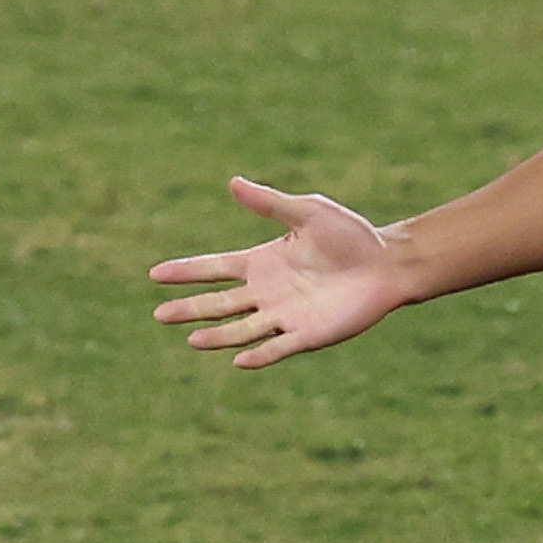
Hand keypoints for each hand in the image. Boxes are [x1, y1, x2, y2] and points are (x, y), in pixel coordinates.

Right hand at [147, 178, 414, 367]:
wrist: (388, 264)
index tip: (155, 274)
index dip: (187, 271)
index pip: (215, 268)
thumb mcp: (307, 212)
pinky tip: (239, 360)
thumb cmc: (350, 235)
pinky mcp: (309, 334)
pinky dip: (260, 354)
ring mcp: (286, 315)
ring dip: (217, 337)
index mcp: (262, 261)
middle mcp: (268, 292)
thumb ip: (270, 203)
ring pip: (242, 329)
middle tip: (159, 315)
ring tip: (191, 341)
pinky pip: (279, 347)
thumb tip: (233, 182)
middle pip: (220, 304)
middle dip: (190, 309)